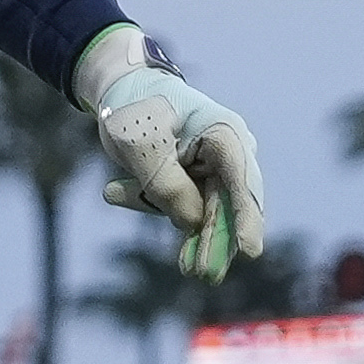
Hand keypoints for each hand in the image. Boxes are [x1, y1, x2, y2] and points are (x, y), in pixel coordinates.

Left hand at [70, 29, 266, 282]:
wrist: (122, 89)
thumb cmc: (134, 108)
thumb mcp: (141, 146)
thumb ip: (166, 185)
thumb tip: (192, 223)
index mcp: (223, 132)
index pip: (241, 180)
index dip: (246, 217)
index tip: (249, 252)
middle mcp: (228, 152)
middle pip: (227, 204)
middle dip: (213, 240)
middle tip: (202, 274)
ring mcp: (214, 169)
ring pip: (205, 212)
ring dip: (185, 232)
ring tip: (177, 258)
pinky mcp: (197, 182)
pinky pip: (183, 206)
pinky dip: (152, 204)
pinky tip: (114, 189)